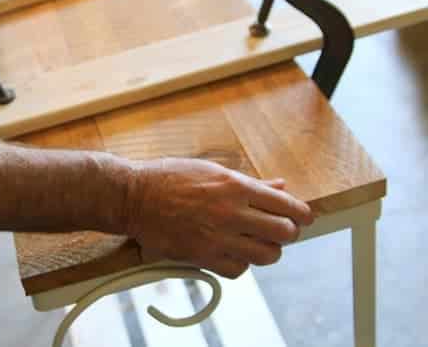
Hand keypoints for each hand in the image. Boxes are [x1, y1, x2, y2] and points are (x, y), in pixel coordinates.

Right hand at [125, 158, 313, 277]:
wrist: (134, 196)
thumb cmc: (170, 177)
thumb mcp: (212, 170)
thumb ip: (250, 183)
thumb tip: (280, 187)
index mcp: (234, 186)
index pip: (285, 204)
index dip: (302, 214)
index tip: (305, 217)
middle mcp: (230, 212)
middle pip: (283, 233)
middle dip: (288, 233)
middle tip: (281, 231)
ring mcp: (216, 236)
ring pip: (266, 255)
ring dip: (267, 250)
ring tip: (258, 243)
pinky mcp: (202, 256)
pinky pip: (238, 270)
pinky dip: (241, 264)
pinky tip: (234, 253)